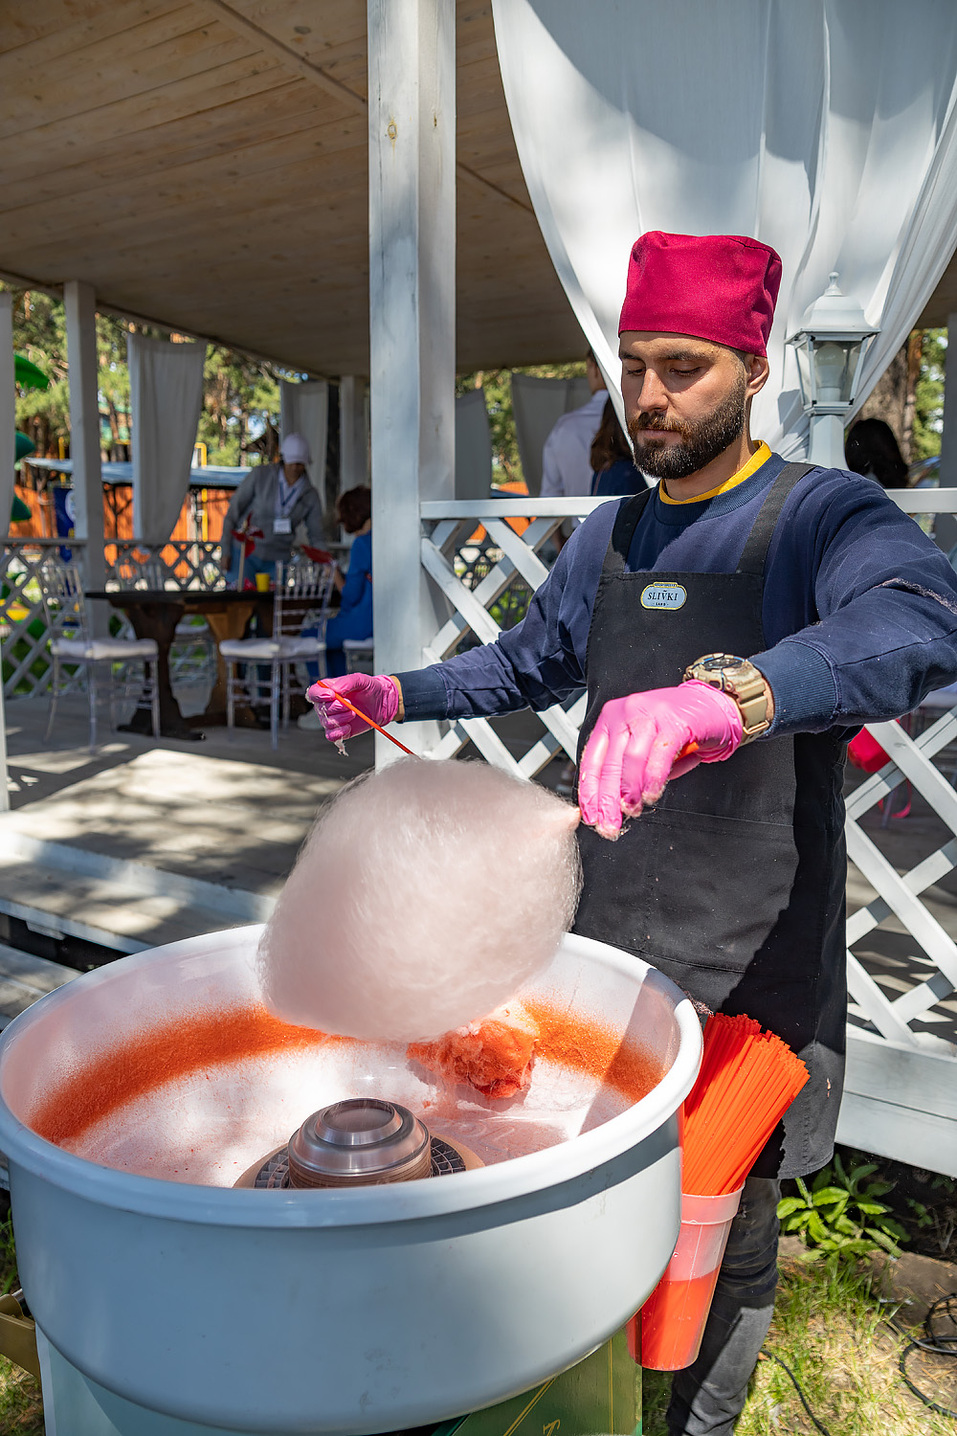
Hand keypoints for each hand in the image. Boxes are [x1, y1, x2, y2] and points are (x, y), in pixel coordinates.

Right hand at [306, 674, 399, 741]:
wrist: (381, 702)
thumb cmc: (369, 689)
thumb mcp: (360, 679)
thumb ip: (347, 682)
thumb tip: (335, 690)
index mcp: (328, 690)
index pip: (313, 693)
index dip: (319, 695)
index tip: (332, 695)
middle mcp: (327, 705)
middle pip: (320, 709)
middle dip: (335, 708)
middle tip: (349, 704)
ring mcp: (332, 718)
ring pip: (327, 723)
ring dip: (340, 719)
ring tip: (353, 713)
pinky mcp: (339, 730)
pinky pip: (331, 736)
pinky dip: (339, 732)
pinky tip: (349, 726)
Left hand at [578, 680, 743, 836]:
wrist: (712, 705)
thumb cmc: (676, 726)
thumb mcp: (642, 744)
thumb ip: (627, 768)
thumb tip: (613, 802)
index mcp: (611, 718)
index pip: (592, 760)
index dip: (589, 792)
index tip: (590, 815)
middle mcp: (626, 712)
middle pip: (609, 763)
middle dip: (608, 800)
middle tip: (609, 824)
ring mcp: (649, 715)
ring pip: (631, 760)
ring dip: (630, 792)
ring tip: (632, 811)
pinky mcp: (673, 723)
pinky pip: (658, 756)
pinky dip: (653, 780)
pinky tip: (651, 795)